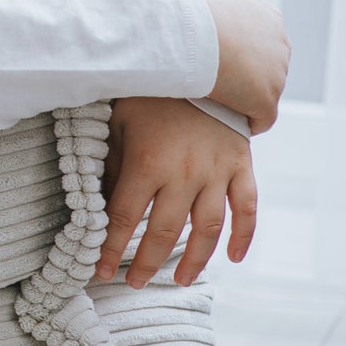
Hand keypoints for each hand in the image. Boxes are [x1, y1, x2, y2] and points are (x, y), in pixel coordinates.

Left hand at [95, 96, 258, 287]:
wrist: (201, 62)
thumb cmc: (150, 94)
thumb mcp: (118, 122)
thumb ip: (112, 163)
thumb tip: (100, 200)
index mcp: (147, 163)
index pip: (122, 218)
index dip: (109, 248)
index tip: (99, 271)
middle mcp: (183, 173)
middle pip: (162, 231)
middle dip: (145, 262)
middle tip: (133, 283)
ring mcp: (217, 171)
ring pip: (206, 228)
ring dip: (193, 260)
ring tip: (178, 280)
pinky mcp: (241, 165)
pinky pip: (247, 208)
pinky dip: (243, 236)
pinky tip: (232, 257)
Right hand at [184, 0, 288, 131]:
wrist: (186, 30)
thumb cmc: (191, 3)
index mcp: (271, 20)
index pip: (259, 43)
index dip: (236, 54)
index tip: (211, 60)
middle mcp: (282, 46)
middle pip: (264, 70)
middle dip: (243, 79)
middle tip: (209, 83)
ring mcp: (277, 75)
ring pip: (262, 95)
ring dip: (244, 102)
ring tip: (215, 105)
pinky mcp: (265, 102)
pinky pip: (261, 120)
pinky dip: (248, 123)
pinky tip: (228, 123)